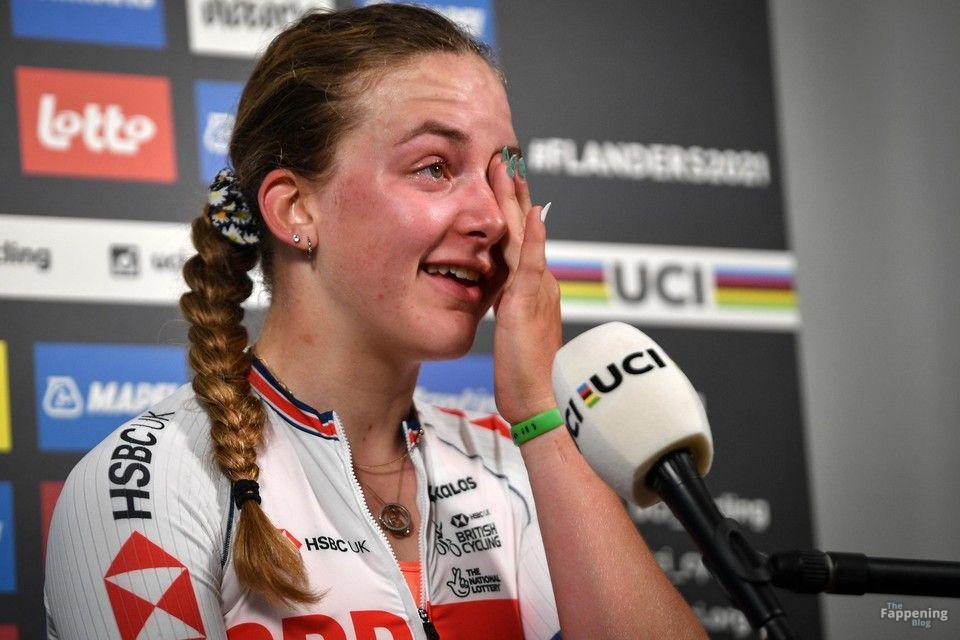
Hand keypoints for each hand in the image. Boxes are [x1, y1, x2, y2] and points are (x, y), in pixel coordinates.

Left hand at [487, 149, 561, 423]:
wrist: (540, 402)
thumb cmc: (526, 379)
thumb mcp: (515, 337)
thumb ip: (512, 312)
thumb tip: (504, 301)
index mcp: (536, 292)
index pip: (522, 243)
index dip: (514, 213)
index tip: (506, 185)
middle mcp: (541, 284)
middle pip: (526, 229)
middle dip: (515, 194)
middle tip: (506, 160)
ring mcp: (538, 289)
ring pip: (526, 235)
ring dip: (517, 200)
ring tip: (509, 168)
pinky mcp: (530, 300)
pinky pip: (531, 261)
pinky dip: (534, 235)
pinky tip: (533, 211)